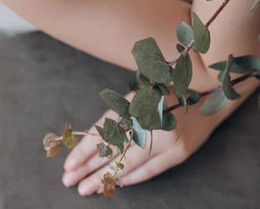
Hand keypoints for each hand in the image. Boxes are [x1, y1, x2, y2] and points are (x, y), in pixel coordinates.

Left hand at [61, 88, 224, 195]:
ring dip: (107, 177)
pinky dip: (134, 177)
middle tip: (70, 181)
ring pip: (130, 163)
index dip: (86, 148)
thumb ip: (121, 113)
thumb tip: (93, 139)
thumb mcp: (141, 93)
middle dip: (89, 167)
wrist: (209, 92)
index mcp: (137, 101)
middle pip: (114, 149)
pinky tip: (118, 184)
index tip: (69, 164)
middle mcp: (150, 120)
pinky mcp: (180, 151)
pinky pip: (152, 169)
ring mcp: (167, 138)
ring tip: (87, 188)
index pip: (104, 130)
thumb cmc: (168, 90)